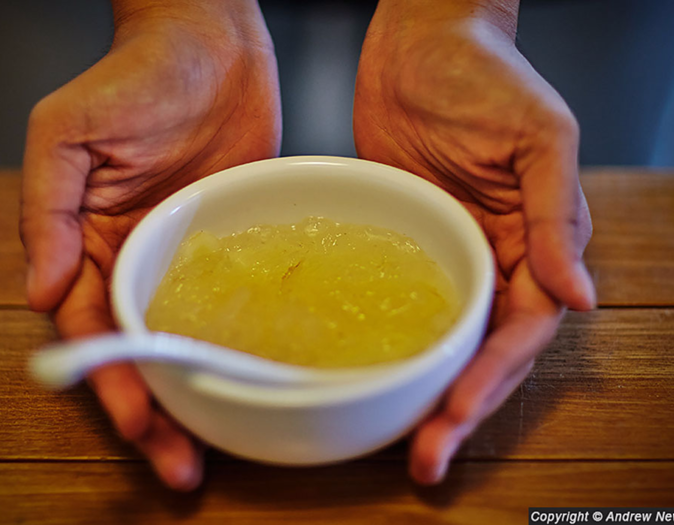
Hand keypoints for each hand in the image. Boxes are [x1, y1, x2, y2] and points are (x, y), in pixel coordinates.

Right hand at [21, 0, 280, 489]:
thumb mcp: (73, 131)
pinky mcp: (244, 242)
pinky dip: (252, 339)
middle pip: (151, 351)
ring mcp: (198, 256)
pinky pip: (249, 299)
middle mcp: (147, 260)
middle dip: (162, 410)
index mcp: (97, 245)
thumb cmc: (137, 75)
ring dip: (209, 389)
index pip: (102, 332)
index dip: (118, 384)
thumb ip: (52, 207)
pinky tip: (273, 371)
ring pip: (199, 337)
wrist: (213, 43)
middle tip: (185, 466)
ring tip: (231, 438)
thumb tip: (45, 288)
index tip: (143, 427)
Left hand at [354, 1, 595, 483]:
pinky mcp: (403, 244)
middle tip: (426, 459)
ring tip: (400, 442)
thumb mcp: (536, 136)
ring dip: (425, 391)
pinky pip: (400, 305)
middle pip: (484, 350)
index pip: (523, 327)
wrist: (419, 44)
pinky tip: (367, 377)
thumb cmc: (485, 76)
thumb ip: (554, 216)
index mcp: (535, 240)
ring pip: (443, 339)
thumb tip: (581, 295)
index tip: (459, 413)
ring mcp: (447, 256)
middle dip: (460, 406)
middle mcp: (495, 258)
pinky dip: (391, 346)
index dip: (494, 376)